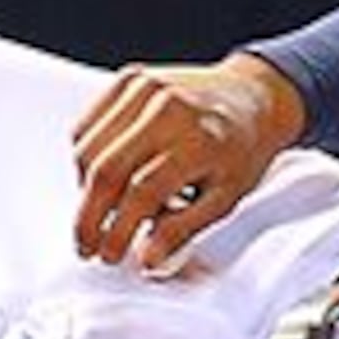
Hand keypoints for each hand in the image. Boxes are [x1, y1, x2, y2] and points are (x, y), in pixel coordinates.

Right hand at [69, 53, 308, 269]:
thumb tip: (148, 259)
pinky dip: (87, 158)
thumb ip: (183, 229)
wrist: (252, 97)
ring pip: (88, 149)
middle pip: (106, 171)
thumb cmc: (241, 148)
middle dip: (88, 217)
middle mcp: (168, 108)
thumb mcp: (225, 197)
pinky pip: (87, 127)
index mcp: (199, 140)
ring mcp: (145, 88)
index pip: (142, 192)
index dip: (119, 230)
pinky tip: (104, 179)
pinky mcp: (129, 79)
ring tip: (101, 214)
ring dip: (85, 190)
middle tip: (87, 245)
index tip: (111, 255)